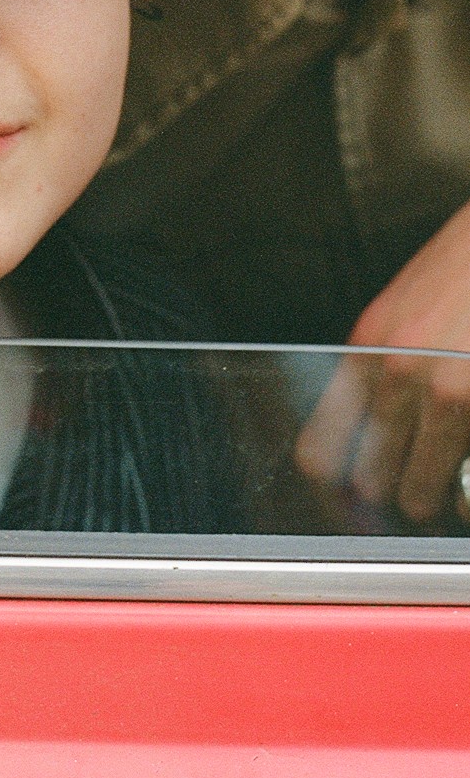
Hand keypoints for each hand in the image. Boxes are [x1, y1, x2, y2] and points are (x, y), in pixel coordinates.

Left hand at [294, 199, 469, 524]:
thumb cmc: (461, 273)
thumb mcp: (398, 311)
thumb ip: (377, 366)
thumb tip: (360, 429)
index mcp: (366, 350)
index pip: (321, 444)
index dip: (330, 485)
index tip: (342, 501)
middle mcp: (400, 373)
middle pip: (372, 478)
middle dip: (389, 497)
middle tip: (403, 501)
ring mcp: (451, 391)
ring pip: (425, 486)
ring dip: (432, 501)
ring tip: (440, 504)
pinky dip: (468, 492)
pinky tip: (466, 491)